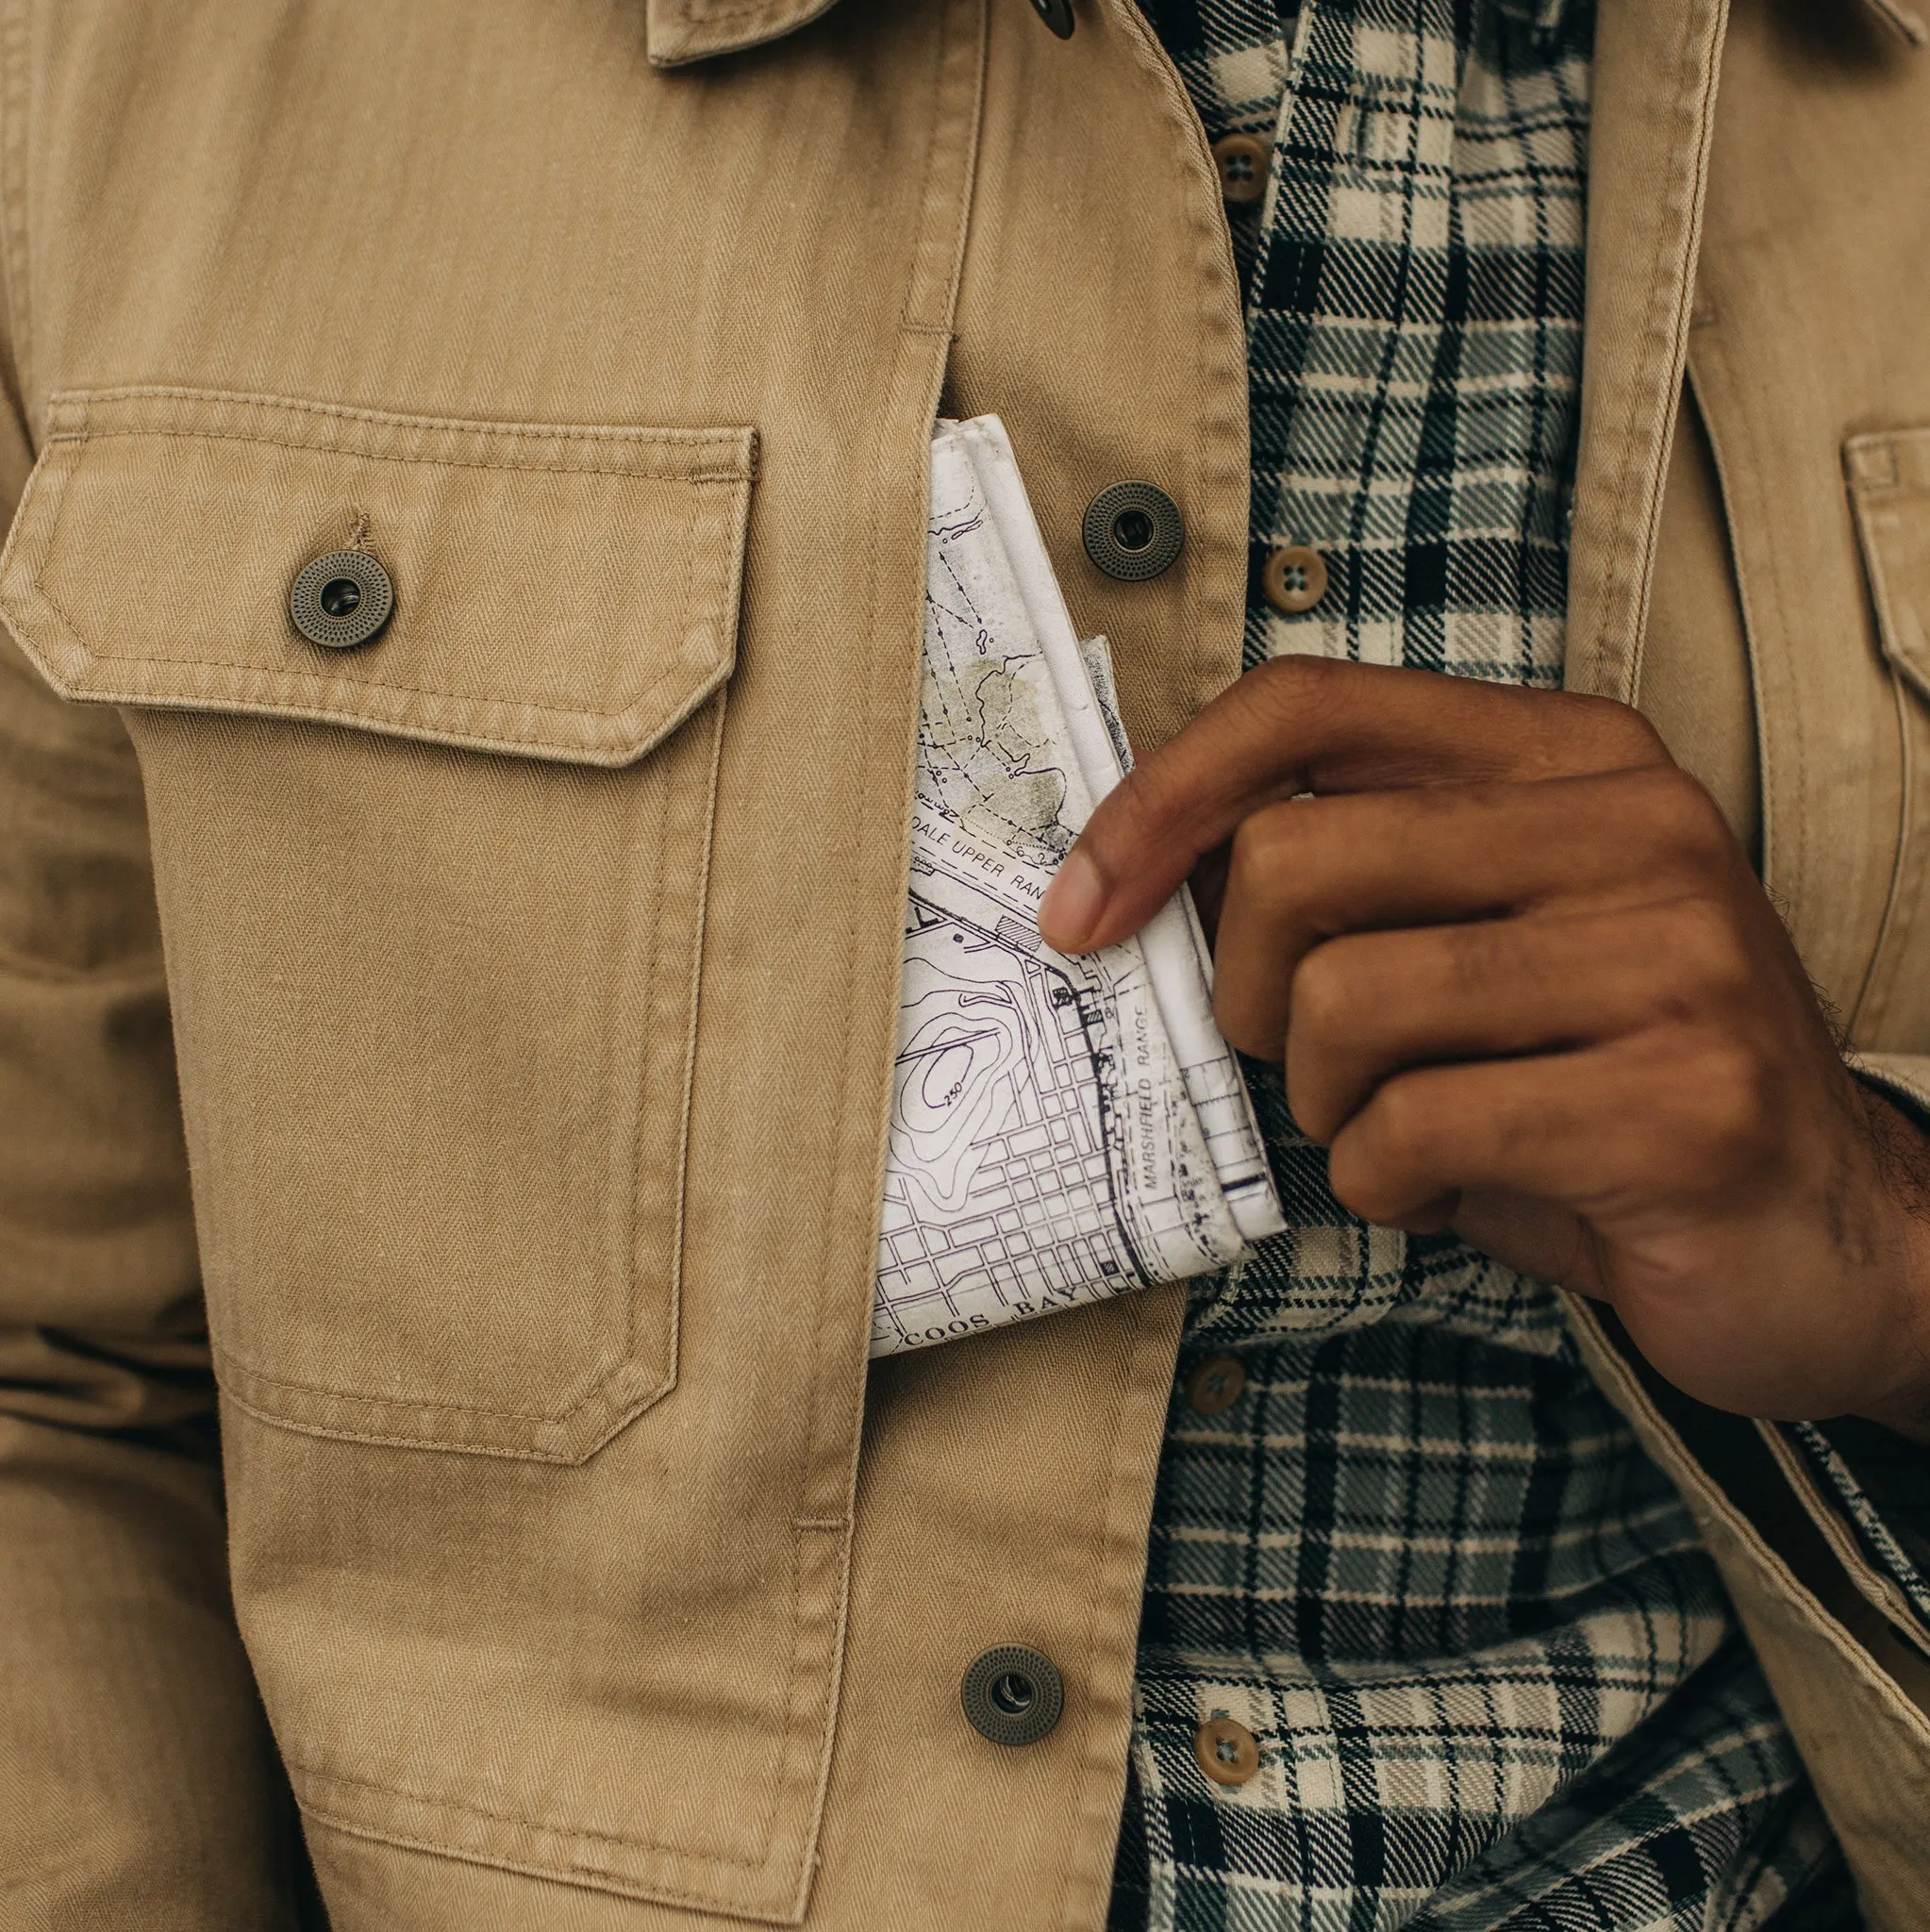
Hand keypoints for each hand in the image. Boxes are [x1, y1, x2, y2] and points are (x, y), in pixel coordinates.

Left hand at [1037, 656, 1929, 1438]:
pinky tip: (1448, 1191)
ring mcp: (1674, 956)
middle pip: (1292, 861)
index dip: (1161, 796)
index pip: (1307, 707)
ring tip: (1399, 1130)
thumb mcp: (1476, 944)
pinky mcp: (1685, 1100)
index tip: (1085, 903)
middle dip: (1247, 992)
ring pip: (1345, 1004)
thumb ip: (1351, 883)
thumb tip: (1144, 875)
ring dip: (1326, 1104)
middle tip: (1303, 1058)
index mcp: (1570, 757)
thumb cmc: (1601, 1085)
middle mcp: (1636, 824)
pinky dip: (1383, 1186)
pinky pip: (1413, 1132)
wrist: (1823, 1234)